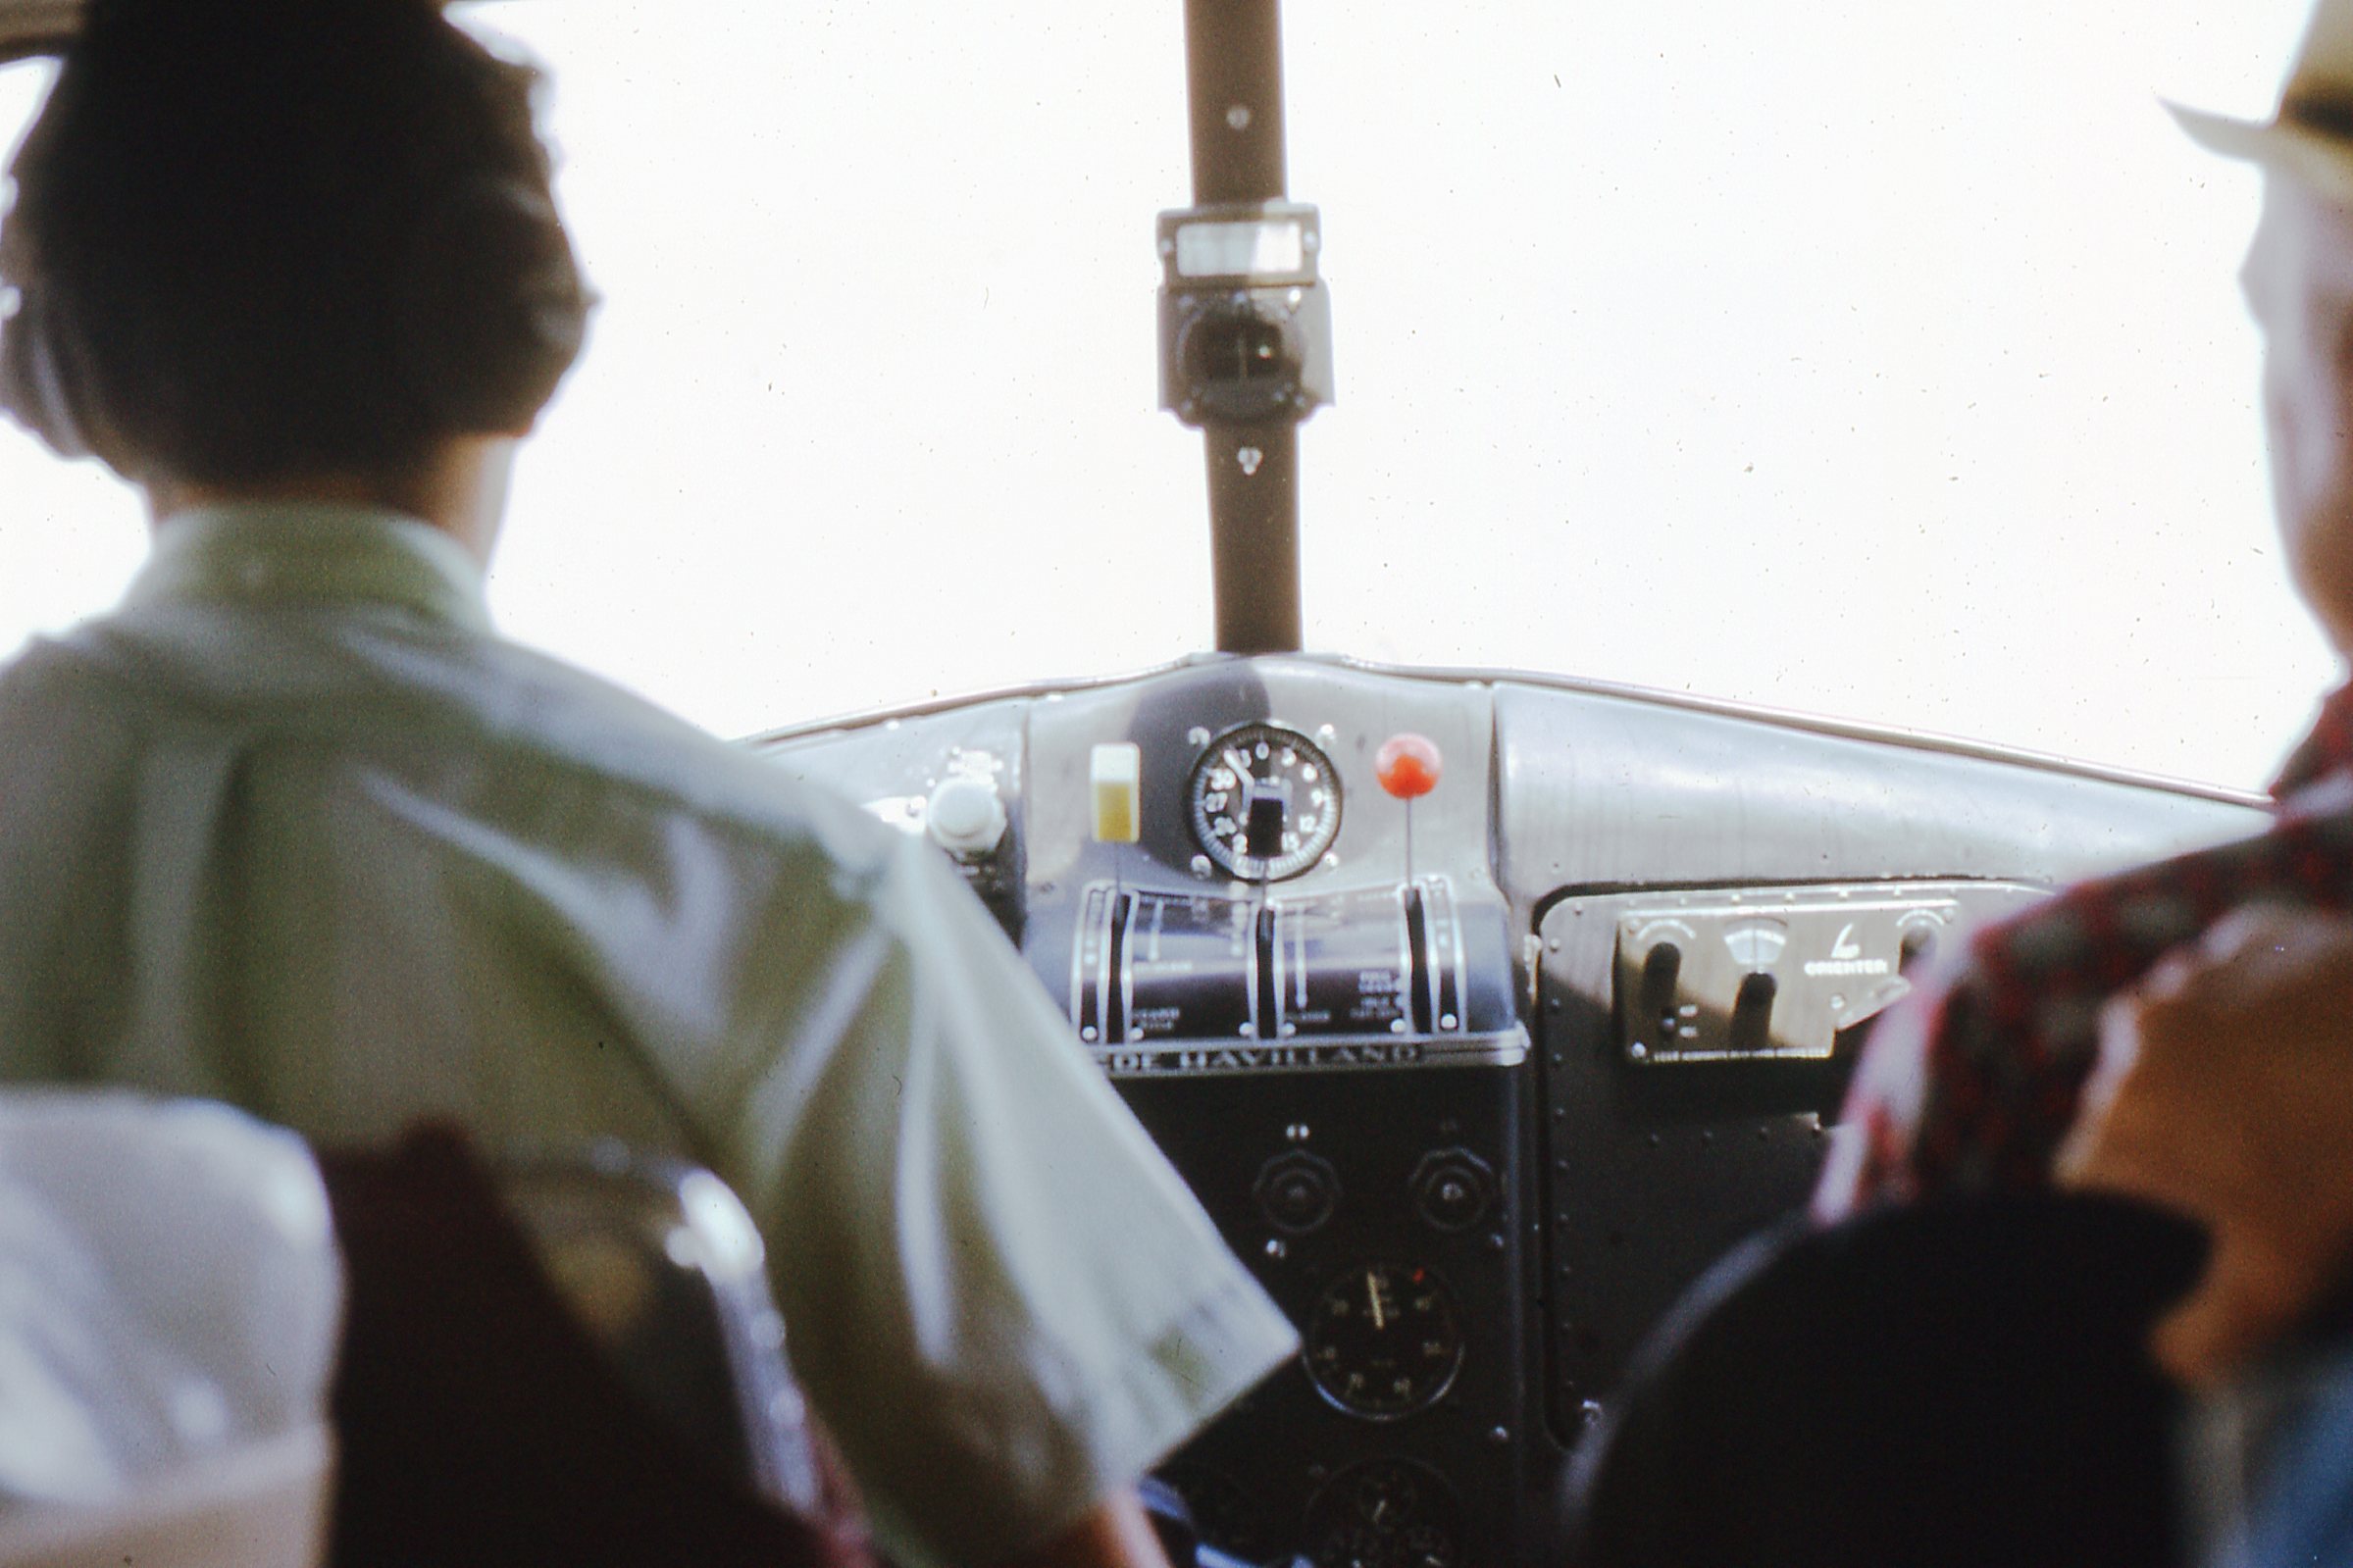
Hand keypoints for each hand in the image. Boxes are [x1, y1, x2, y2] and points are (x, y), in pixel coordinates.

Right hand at [2056, 904, 2352, 1383]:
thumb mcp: (2284, 1277)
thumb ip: (2205, 1336)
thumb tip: (2159, 1363)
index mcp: (2125, 1120)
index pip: (2088, 1182)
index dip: (2136, 1208)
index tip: (2194, 1220)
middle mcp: (2134, 1037)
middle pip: (2131, 1104)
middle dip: (2179, 1133)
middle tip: (2263, 1160)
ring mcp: (2193, 974)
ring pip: (2181, 1034)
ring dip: (2214, 1064)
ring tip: (2293, 1100)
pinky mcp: (2254, 932)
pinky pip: (2234, 974)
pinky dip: (2258, 1004)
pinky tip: (2312, 1041)